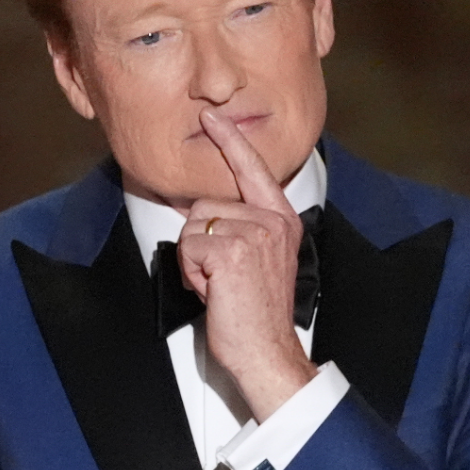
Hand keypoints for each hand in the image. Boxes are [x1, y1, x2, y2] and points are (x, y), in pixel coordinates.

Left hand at [177, 107, 316, 418]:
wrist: (267, 351)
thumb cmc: (260, 313)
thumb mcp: (262, 259)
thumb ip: (245, 229)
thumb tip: (206, 214)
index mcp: (281, 220)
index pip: (254, 169)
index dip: (230, 141)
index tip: (213, 118)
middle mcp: (271, 222)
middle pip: (205, 204)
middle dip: (200, 241)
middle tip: (221, 275)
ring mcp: (253, 235)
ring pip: (192, 226)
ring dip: (193, 259)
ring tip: (219, 284)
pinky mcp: (231, 252)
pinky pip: (187, 247)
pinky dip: (190, 273)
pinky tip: (213, 291)